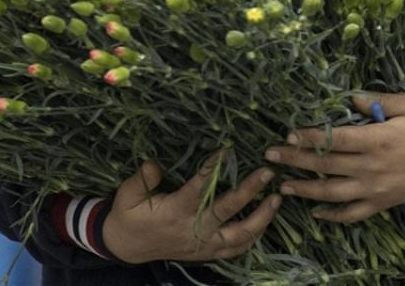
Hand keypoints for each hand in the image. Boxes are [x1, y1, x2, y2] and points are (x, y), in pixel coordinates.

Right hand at [101, 154, 281, 263]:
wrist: (128, 247)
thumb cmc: (129, 216)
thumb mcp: (127, 195)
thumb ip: (142, 179)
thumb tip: (154, 164)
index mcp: (174, 212)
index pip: (198, 189)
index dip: (212, 169)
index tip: (226, 150)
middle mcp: (193, 230)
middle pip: (228, 210)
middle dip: (250, 191)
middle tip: (267, 172)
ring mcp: (203, 244)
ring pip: (240, 235)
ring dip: (262, 218)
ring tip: (277, 199)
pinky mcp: (207, 253)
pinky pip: (236, 249)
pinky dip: (253, 237)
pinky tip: (265, 222)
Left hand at [266, 93, 404, 223]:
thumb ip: (378, 100)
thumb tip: (348, 96)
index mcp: (378, 139)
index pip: (336, 139)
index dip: (310, 138)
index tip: (289, 134)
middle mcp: (373, 167)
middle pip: (327, 165)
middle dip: (295, 160)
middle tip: (270, 155)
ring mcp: (376, 189)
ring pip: (333, 194)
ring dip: (305, 190)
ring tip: (283, 185)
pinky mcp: (382, 203)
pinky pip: (353, 214)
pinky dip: (333, 216)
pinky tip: (315, 212)